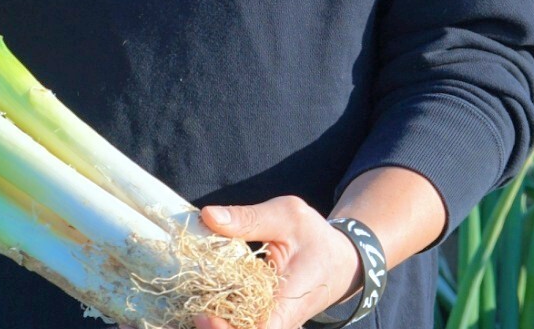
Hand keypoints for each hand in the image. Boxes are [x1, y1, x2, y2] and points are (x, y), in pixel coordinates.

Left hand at [194, 197, 360, 328]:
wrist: (341, 260)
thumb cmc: (317, 238)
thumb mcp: (287, 216)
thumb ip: (248, 218)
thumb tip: (208, 216)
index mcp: (287, 302)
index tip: (204, 315)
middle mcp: (279, 320)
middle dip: (214, 326)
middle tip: (191, 308)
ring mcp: (271, 322)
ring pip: (239, 327)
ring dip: (215, 319)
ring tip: (193, 301)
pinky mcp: (263, 318)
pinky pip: (240, 322)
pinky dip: (221, 312)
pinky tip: (203, 296)